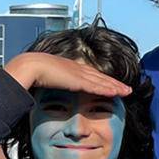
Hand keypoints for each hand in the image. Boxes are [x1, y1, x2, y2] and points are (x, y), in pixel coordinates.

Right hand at [3, 52, 130, 98]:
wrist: (31, 66)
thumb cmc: (34, 72)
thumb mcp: (47, 77)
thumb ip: (53, 82)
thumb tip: (50, 87)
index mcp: (71, 68)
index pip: (92, 74)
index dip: (103, 80)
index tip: (112, 85)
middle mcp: (78, 69)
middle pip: (101, 77)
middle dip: (114, 83)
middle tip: (126, 89)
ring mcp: (79, 74)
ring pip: (102, 81)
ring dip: (116, 87)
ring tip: (127, 91)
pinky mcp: (78, 80)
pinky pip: (96, 86)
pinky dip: (107, 89)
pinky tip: (116, 92)